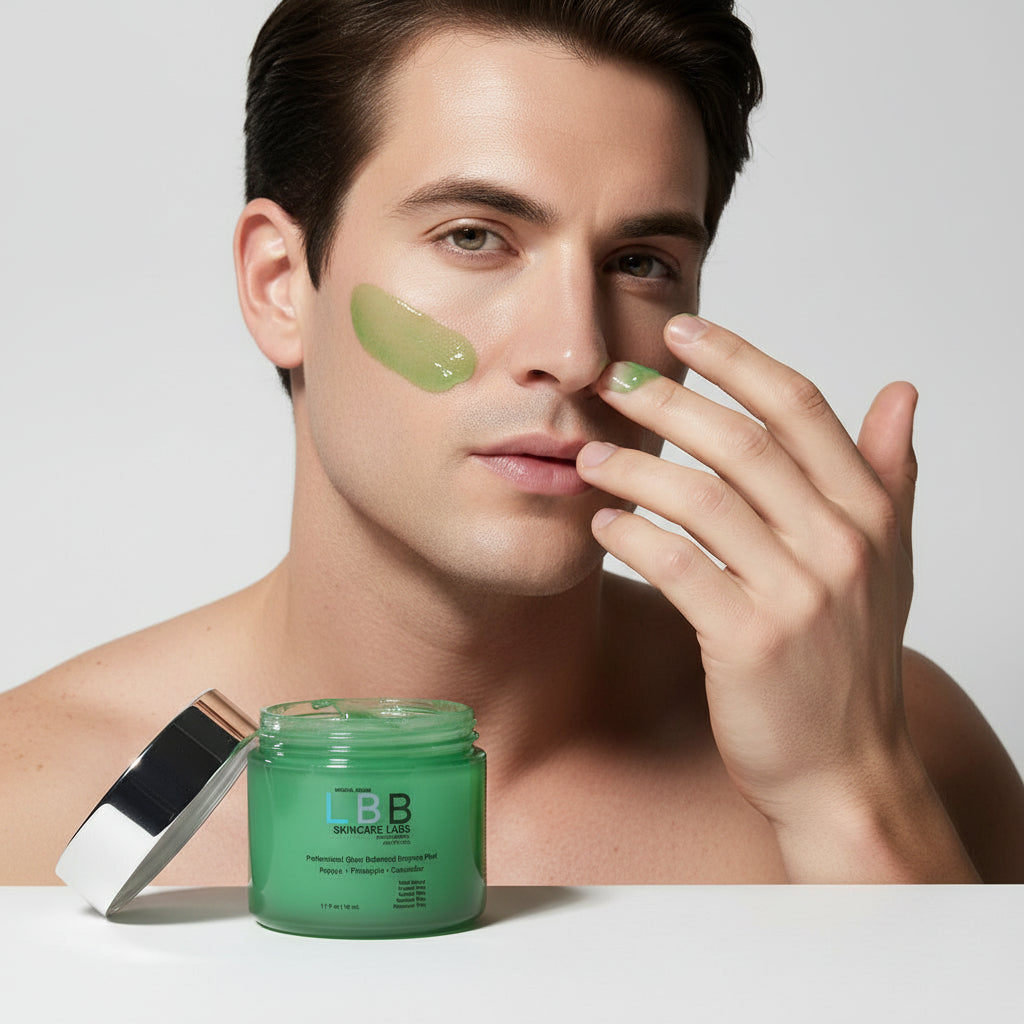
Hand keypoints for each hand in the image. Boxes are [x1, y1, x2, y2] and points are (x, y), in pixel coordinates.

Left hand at [577, 314, 975, 880]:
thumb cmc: (850, 658)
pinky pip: (679, 566)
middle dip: (672, 402)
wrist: (845, 766)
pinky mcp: (750, 641)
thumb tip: (901, 390)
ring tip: (590, 454)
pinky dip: (633, 537)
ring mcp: (798, 594)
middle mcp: (840, 544)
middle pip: (743, 443)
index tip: (683, 332)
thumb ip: (889, 473)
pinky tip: (603, 523)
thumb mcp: (887, 561)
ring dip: (637, 467)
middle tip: (615, 382)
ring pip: (703, 499)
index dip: (738, 360)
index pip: (801, 409)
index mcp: (869, 513)